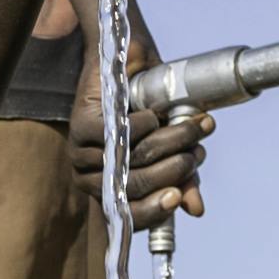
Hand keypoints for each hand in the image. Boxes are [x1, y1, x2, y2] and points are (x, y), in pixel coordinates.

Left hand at [68, 66, 214, 224]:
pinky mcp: (81, 124)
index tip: (179, 198)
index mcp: (111, 190)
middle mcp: (91, 176)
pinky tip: (154, 115)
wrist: (129, 63)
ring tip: (193, 128)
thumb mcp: (171, 148)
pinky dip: (143, 125)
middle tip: (197, 152)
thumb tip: (195, 210)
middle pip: (133, 186)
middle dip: (172, 170)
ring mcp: (82, 151)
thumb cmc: (152, 111)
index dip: (155, 211)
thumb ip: (182, 179)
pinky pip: (119, 133)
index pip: (130, 216)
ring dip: (169, 143)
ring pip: (130, 159)